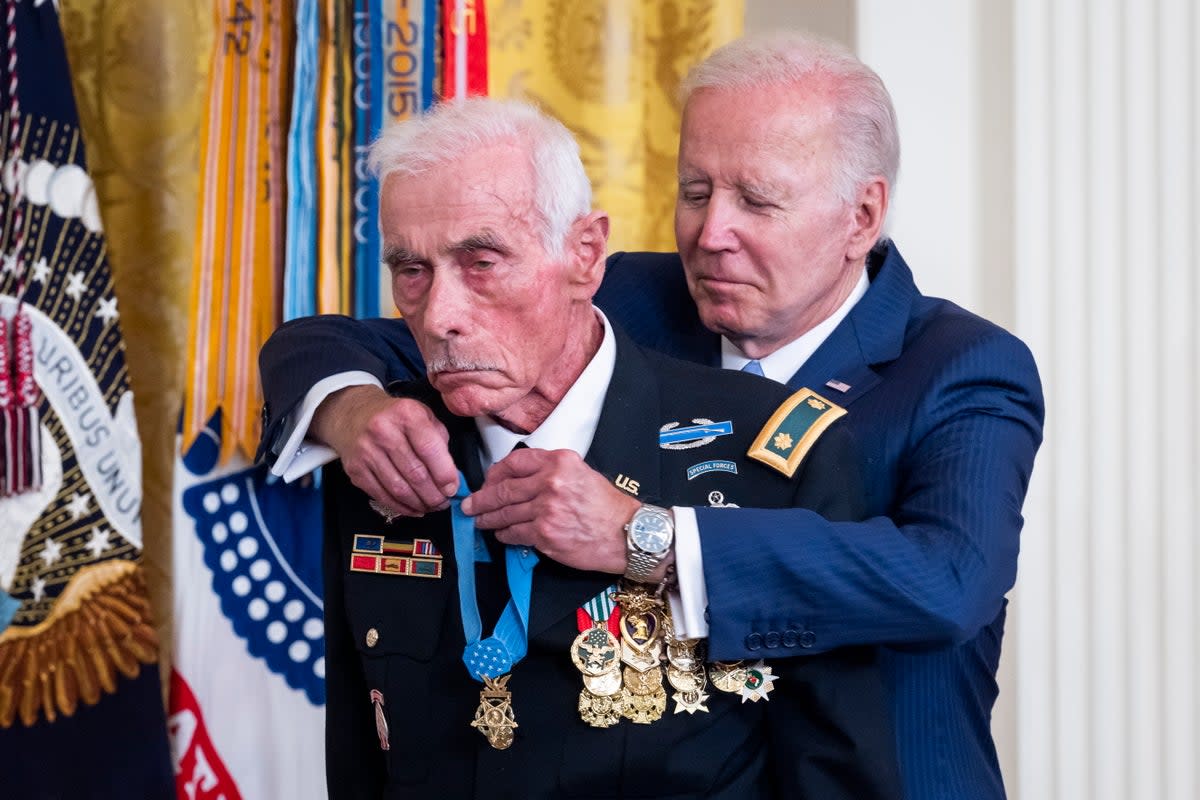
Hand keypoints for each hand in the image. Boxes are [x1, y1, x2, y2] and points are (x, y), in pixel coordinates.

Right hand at [312, 385, 458, 516]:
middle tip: (444, 502)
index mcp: (406, 413)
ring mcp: (366, 451)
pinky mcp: (356, 470)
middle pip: (415, 473)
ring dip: (420, 504)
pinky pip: (382, 496)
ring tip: (431, 507)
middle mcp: (383, 430)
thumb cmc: (396, 418)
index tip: (453, 488)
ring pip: (399, 489)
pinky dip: (402, 507)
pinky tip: (414, 508)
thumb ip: (439, 442)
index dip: (445, 474)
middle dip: (434, 495)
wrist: (353, 416)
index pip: (429, 449)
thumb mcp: (423, 415)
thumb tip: (451, 477)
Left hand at [461, 448, 640, 573]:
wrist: (627, 534)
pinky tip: (502, 534)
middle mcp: (551, 482)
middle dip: (481, 499)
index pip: (514, 461)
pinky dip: (504, 534)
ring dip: (488, 518)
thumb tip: (519, 480)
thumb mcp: (581, 474)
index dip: (495, 473)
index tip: (488, 481)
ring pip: (505, 513)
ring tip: (479, 520)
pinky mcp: (544, 534)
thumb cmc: (607, 507)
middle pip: (503, 489)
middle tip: (470, 504)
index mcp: (559, 462)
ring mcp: (546, 509)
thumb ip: (550, 472)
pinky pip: (513, 533)